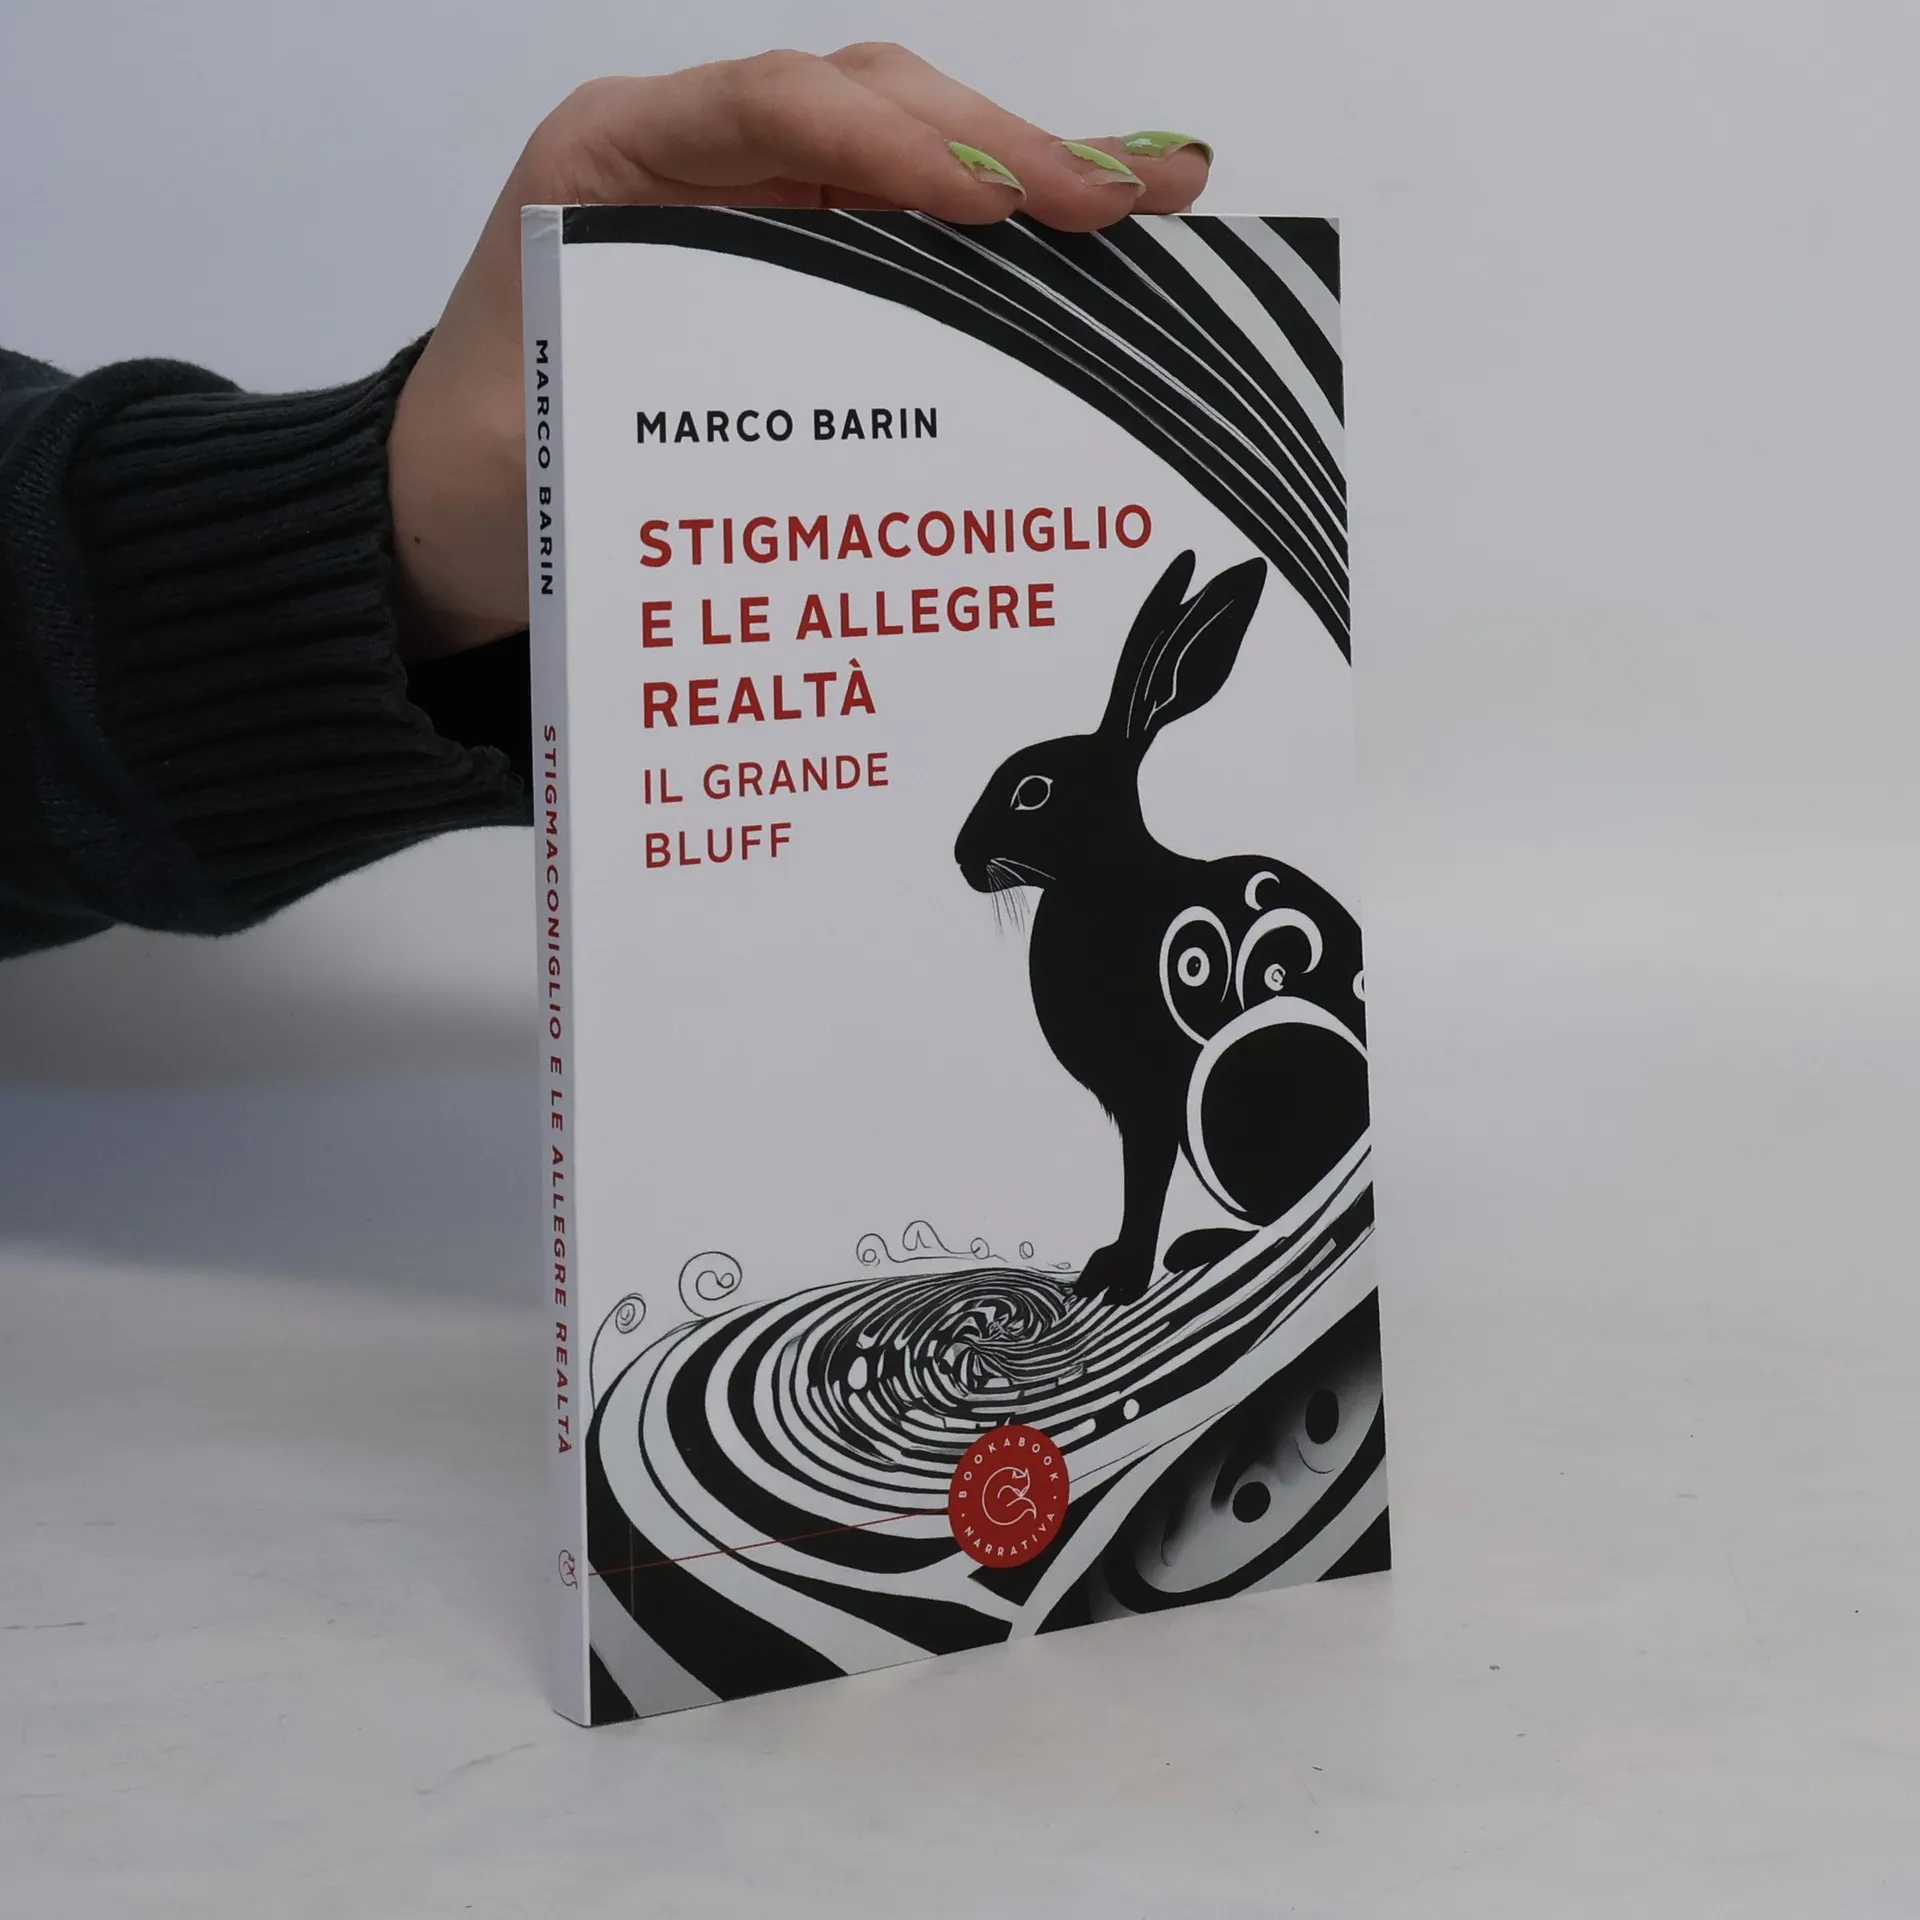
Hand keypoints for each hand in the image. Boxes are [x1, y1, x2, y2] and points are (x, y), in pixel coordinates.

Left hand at [386, 44, 1212, 658]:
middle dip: (1003, 146)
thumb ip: (658, 401)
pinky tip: (1091, 238)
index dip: (894, 142)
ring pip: (908, 150)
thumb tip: (818, 417)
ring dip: (1029, 173)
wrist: (455, 503)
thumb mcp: (544, 432)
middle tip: (1124, 197)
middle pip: (868, 105)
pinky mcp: (793, 259)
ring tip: (1155, 191)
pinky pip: (907, 225)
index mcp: (613, 157)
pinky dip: (999, 232)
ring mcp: (753, 202)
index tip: (991, 201)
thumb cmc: (490, 465)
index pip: (774, 107)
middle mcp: (694, 157)